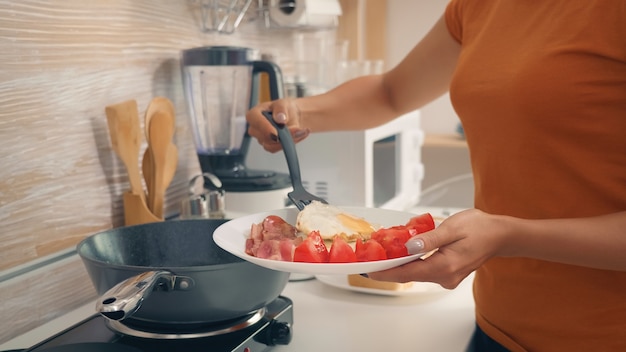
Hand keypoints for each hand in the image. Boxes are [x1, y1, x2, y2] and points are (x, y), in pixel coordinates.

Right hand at [246, 98, 309, 152]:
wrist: (292, 116)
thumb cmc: (284, 109)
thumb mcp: (283, 104)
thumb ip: (281, 109)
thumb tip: (280, 119)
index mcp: (254, 114)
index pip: (255, 121)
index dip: (265, 128)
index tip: (276, 134)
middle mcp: (255, 128)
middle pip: (264, 136)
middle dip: (281, 135)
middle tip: (297, 129)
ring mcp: (261, 138)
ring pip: (272, 145)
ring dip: (288, 139)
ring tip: (301, 131)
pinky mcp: (269, 146)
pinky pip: (277, 148)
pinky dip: (290, 143)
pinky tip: (299, 135)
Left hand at [368, 209, 505, 288]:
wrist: (500, 235)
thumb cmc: (480, 228)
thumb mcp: (452, 228)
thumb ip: (429, 239)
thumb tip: (408, 247)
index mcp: (445, 266)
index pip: (407, 273)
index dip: (386, 272)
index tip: (368, 271)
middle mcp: (445, 277)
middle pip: (409, 274)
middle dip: (389, 266)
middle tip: (370, 258)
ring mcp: (446, 277)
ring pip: (416, 272)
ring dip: (400, 262)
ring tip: (383, 252)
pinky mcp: (447, 273)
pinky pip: (424, 269)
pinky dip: (412, 261)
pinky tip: (403, 251)